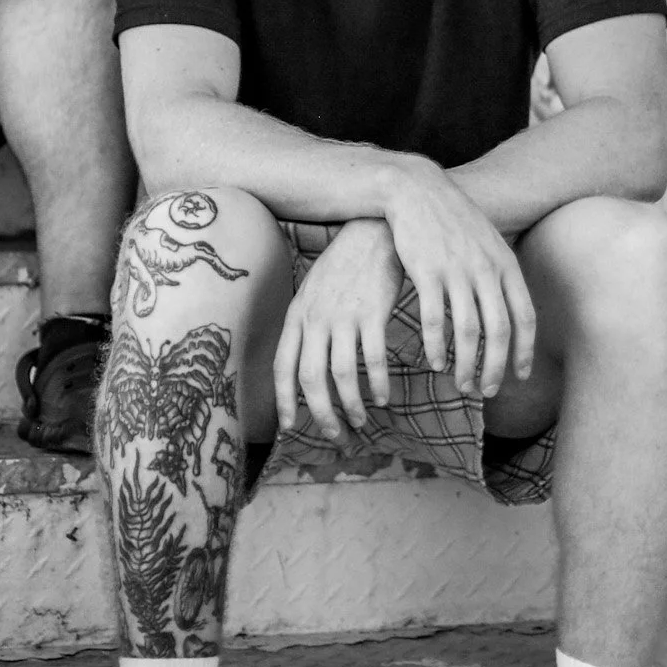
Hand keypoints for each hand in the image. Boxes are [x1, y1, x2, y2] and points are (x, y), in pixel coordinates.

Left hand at [273, 220, 403, 440]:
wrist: (373, 232)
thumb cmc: (345, 266)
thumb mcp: (314, 291)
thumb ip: (307, 324)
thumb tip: (305, 364)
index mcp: (297, 314)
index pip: (282, 365)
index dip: (284, 400)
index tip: (289, 426)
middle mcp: (315, 317)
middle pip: (310, 378)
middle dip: (321, 413)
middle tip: (334, 434)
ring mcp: (343, 315)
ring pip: (341, 375)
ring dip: (351, 405)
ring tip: (361, 419)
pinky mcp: (372, 313)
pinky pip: (373, 360)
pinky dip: (378, 384)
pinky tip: (384, 396)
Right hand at [384, 164, 535, 398]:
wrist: (417, 190)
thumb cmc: (452, 221)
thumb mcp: (487, 242)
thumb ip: (501, 273)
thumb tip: (513, 309)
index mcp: (505, 264)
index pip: (525, 317)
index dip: (525, 351)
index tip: (520, 378)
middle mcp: (485, 269)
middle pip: (498, 331)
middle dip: (496, 368)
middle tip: (488, 391)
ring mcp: (456, 270)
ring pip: (467, 331)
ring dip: (466, 364)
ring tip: (461, 384)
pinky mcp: (426, 271)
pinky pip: (433, 319)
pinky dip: (436, 346)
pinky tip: (435, 362)